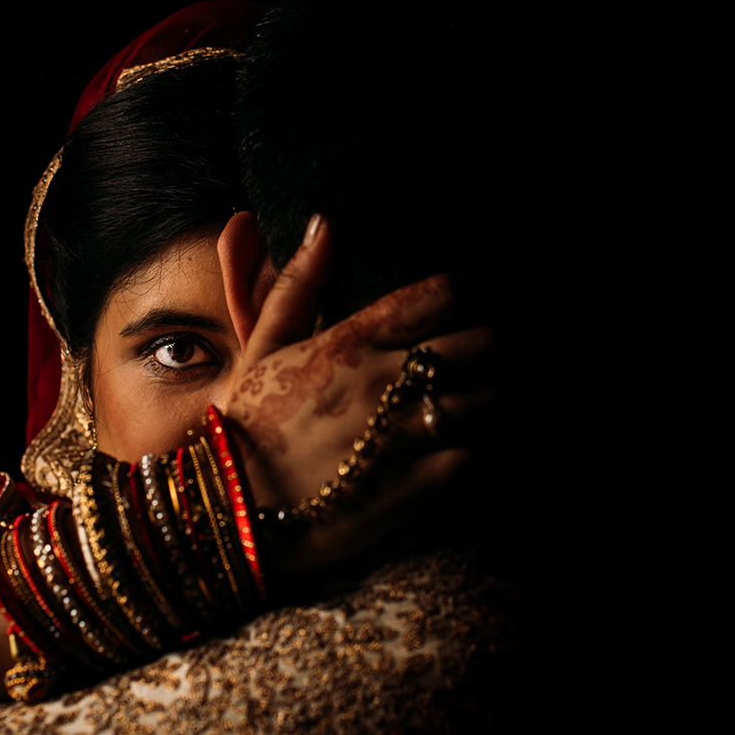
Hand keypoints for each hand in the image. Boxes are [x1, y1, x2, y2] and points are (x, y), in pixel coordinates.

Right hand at [223, 216, 492, 575]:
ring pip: (492, 398)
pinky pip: (483, 456)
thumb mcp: (264, 346)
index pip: (442, 294)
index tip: (485, 295)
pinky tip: (492, 441)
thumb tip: (322, 222)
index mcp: (353, 341)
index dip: (477, 288)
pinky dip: (497, 445)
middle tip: (500, 343)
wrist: (230, 512)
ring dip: (504, 391)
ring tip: (501, 390)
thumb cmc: (247, 424)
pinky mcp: (417, 486)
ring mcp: (404, 434)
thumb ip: (297, 283)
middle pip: (482, 341)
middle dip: (499, 338)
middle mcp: (385, 382)